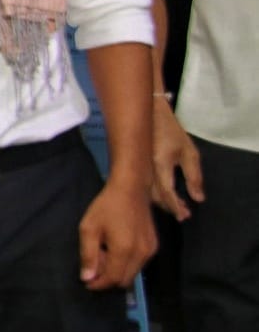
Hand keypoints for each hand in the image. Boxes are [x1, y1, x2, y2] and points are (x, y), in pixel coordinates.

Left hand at [78, 177, 156, 289]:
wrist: (131, 189)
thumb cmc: (106, 206)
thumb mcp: (89, 228)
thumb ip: (88, 255)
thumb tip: (87, 278)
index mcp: (124, 250)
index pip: (112, 279)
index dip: (98, 284)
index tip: (87, 281)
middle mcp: (141, 254)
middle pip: (124, 280)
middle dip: (107, 278)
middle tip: (95, 262)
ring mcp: (151, 250)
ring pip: (132, 273)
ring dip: (117, 270)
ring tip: (104, 252)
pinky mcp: (154, 246)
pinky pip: (139, 264)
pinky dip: (126, 263)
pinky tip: (116, 248)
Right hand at [149, 100, 202, 220]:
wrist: (148, 115)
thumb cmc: (171, 131)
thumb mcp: (189, 152)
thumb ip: (194, 176)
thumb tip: (198, 198)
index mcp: (160, 164)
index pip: (167, 192)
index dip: (176, 206)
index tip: (185, 216)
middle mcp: (145, 169)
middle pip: (155, 197)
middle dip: (169, 207)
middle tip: (184, 215)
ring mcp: (137, 168)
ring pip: (147, 193)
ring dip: (162, 202)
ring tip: (177, 206)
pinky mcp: (133, 167)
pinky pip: (143, 186)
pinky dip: (154, 194)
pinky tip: (165, 195)